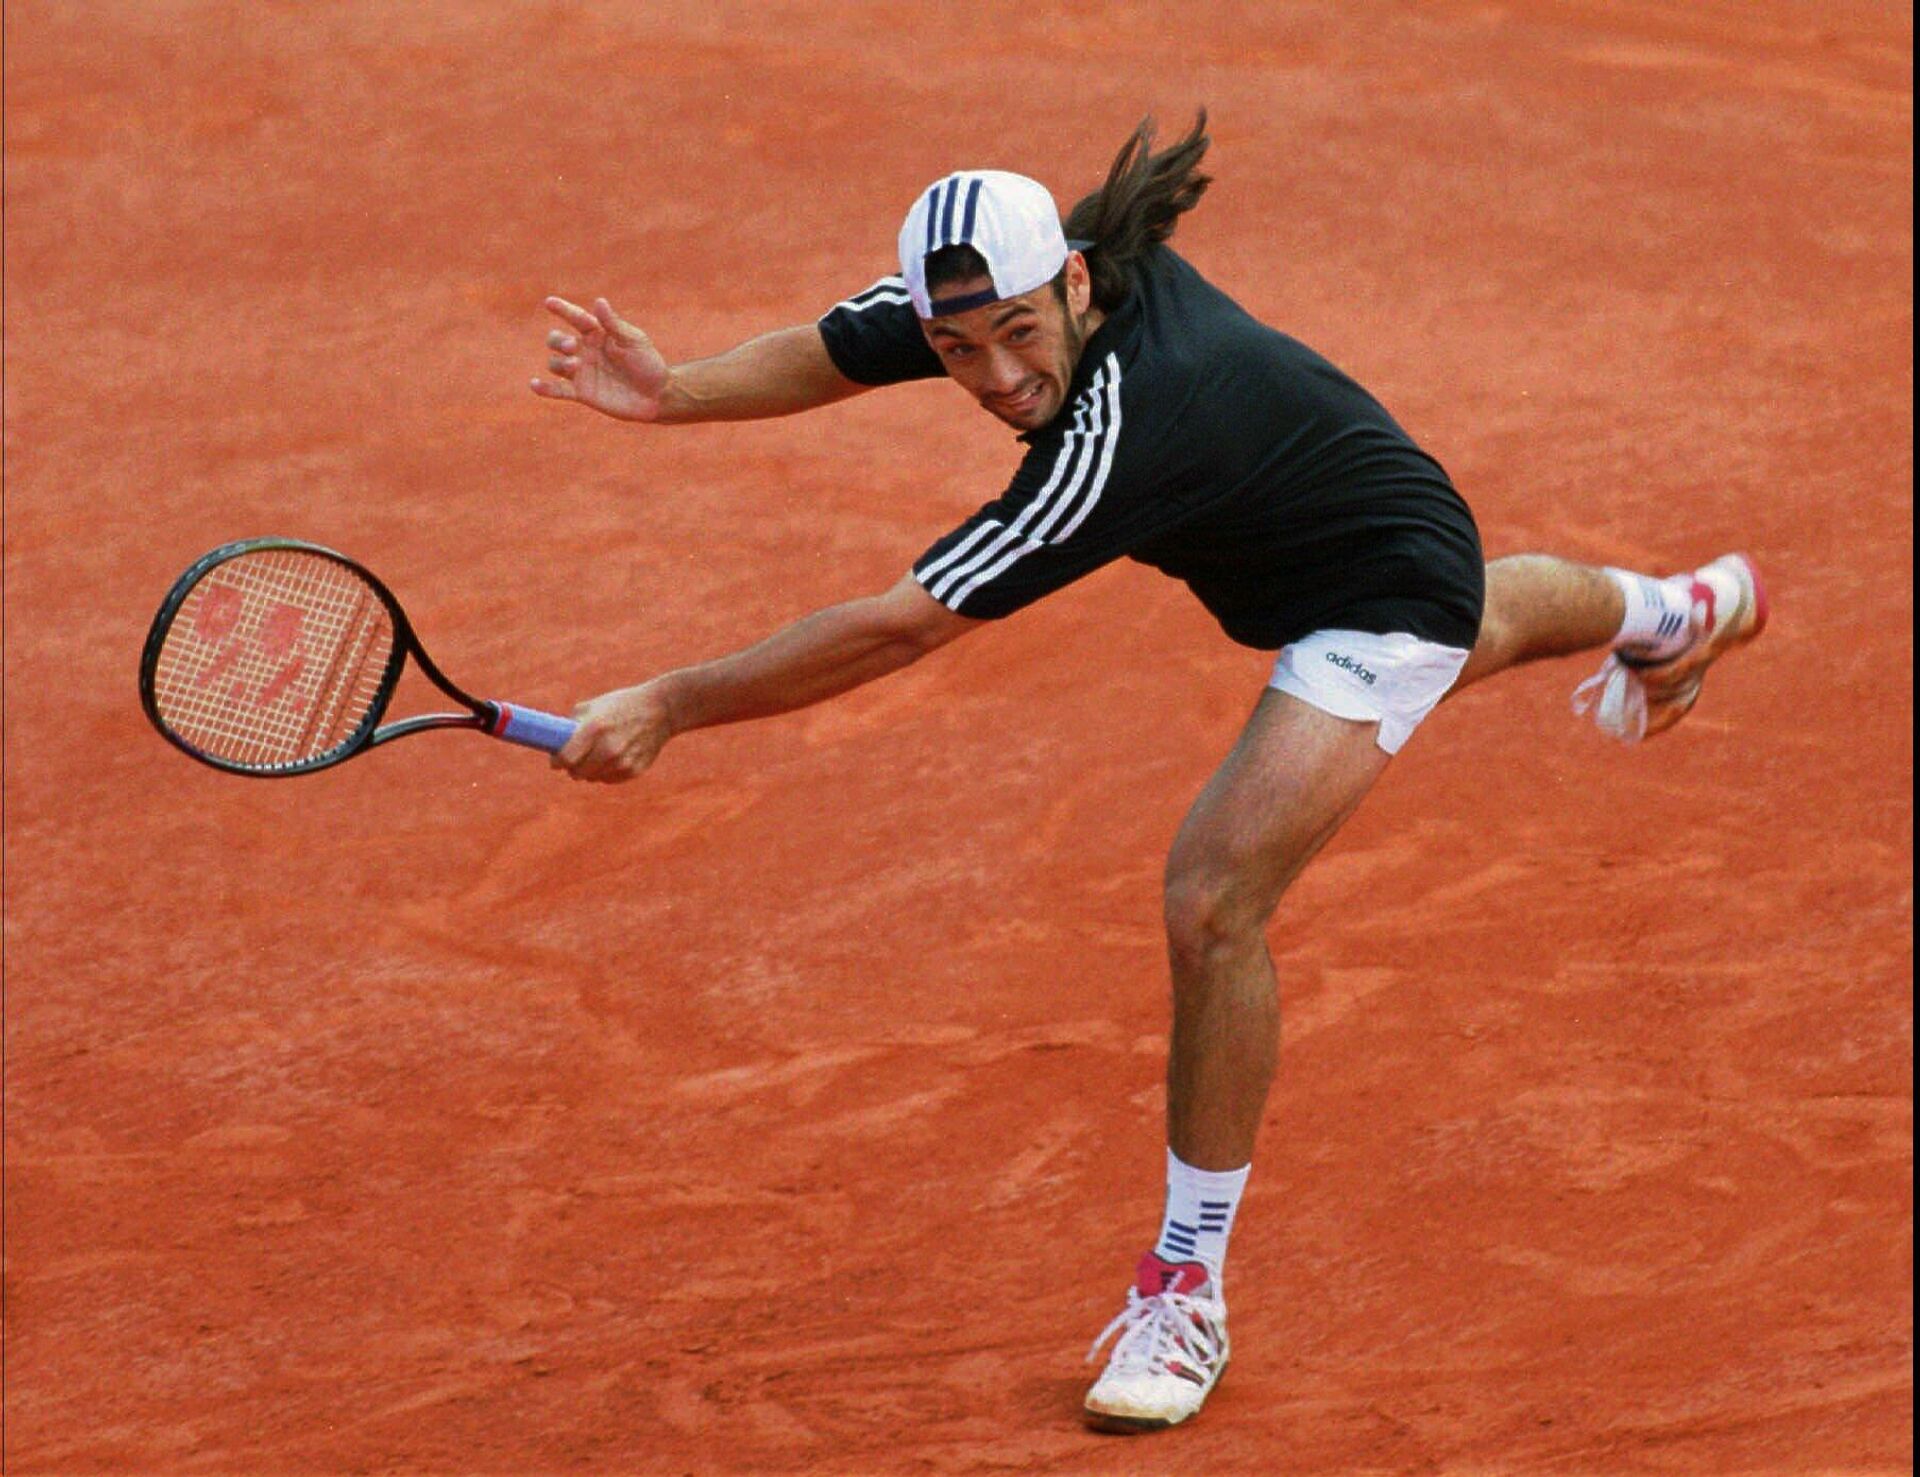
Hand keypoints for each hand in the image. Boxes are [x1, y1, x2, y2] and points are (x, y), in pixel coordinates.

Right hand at [530, 296, 670, 421]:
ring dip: (559, 363)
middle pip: (556, 340)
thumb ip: (613, 324)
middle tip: (572, 346)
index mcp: (597, 334)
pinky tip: (534, 384)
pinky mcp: (582, 393)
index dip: (562, 309)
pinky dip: (544, 388)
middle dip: (558, 340)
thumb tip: (599, 301)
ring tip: (575, 365)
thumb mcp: (633, 340)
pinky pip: (558, 390)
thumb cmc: (648, 363)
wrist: (657, 395)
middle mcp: (585, 350)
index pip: (575, 318)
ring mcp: (581, 372)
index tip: (549, 302)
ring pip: (555, 363)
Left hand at [554, 680, 676, 781]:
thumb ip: (571, 726)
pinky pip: (609, 779)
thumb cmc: (620, 706)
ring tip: (600, 752)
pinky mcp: (634, 771)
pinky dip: (607, 772)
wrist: (661, 710)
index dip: (557, 762)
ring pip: (592, 778)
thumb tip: (552, 743)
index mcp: (594, 728)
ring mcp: (622, 762)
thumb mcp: (593, 707)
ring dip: (591, 770)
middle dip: (572, 767)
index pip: (565, 759)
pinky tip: (616, 756)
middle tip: (576, 758)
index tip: (556, 760)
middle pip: (576, 773)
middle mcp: (608, 748)